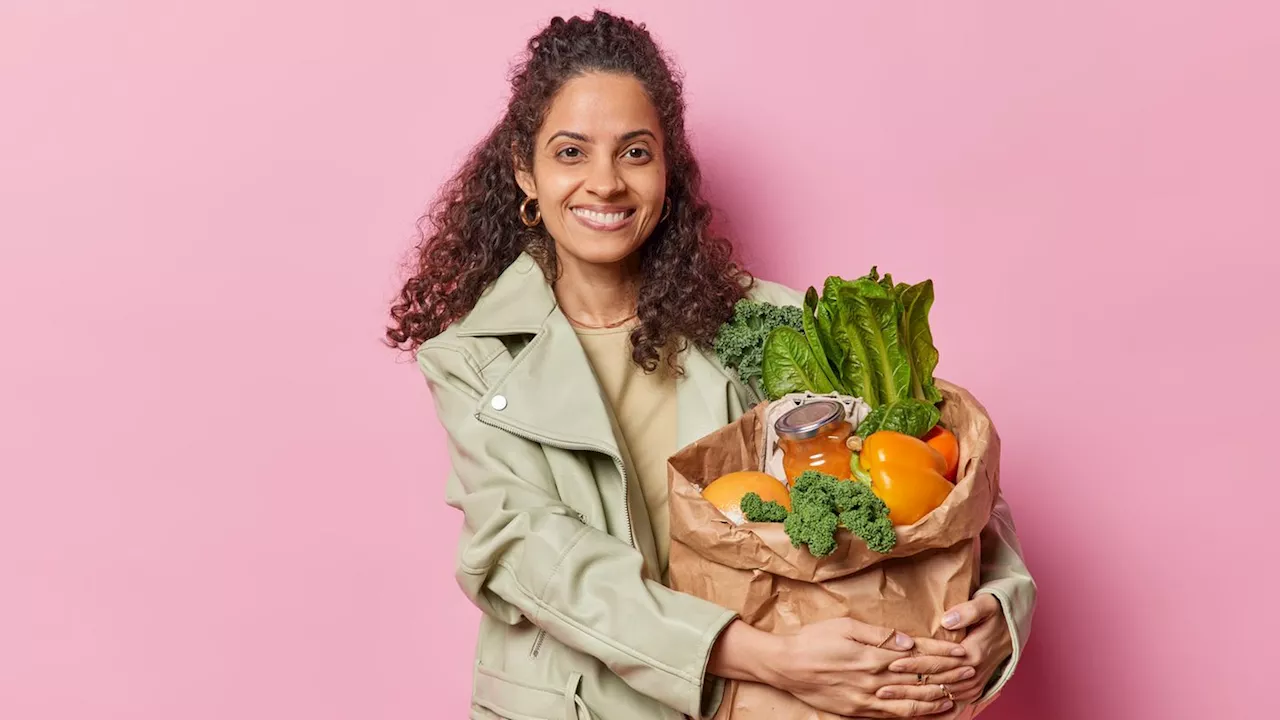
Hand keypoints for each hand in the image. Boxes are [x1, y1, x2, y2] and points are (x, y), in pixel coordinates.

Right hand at [763, 617, 970, 717]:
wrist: (785, 666)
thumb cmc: (813, 639)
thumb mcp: (845, 626)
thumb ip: (879, 635)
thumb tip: (909, 641)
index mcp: (873, 657)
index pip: (916, 656)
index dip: (941, 654)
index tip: (961, 651)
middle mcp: (873, 681)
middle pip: (918, 680)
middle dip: (946, 677)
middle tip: (970, 673)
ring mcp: (866, 700)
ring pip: (908, 703)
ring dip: (934, 700)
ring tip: (955, 697)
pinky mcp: (857, 711)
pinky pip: (891, 717)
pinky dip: (912, 716)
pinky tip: (925, 713)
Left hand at [874, 594, 1011, 708]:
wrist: (1013, 630)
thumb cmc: (996, 614)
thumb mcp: (987, 605)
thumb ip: (968, 611)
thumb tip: (947, 621)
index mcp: (972, 654)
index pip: (937, 662)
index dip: (914, 664)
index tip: (892, 663)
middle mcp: (971, 675)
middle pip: (934, 684)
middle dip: (906, 688)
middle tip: (880, 690)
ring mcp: (973, 686)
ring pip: (940, 699)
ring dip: (915, 703)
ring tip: (890, 703)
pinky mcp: (972, 691)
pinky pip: (952, 708)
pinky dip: (934, 715)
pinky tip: (915, 717)